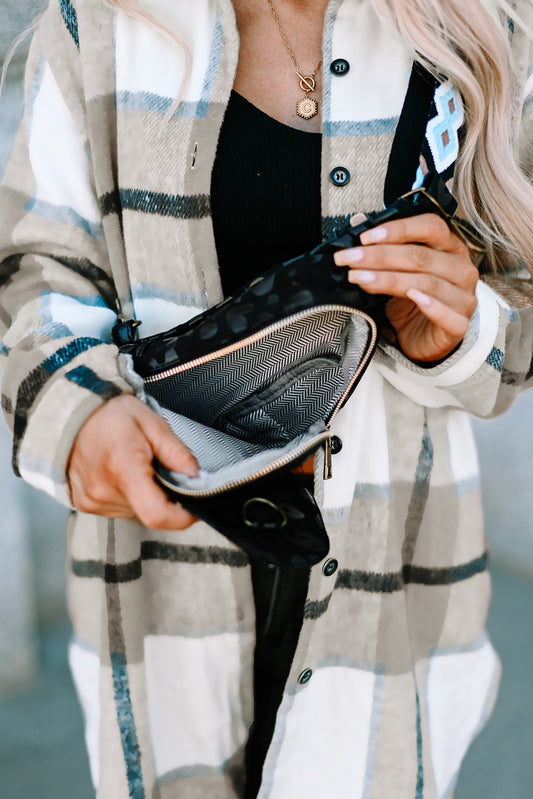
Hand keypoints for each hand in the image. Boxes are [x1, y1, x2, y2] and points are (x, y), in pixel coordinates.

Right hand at [68, 394, 197, 528]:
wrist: (71, 414)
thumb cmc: (111, 415)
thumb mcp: (152, 423)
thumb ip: (177, 453)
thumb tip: (197, 477)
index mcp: (123, 468)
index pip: (157, 514)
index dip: (182, 517)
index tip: (193, 508)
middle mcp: (104, 490)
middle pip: (149, 512)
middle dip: (163, 496)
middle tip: (158, 469)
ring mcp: (92, 500)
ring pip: (136, 512)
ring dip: (145, 496)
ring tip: (136, 467)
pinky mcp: (85, 504)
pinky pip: (119, 509)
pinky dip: (128, 496)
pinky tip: (121, 474)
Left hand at [333, 213, 478, 362]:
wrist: (424, 339)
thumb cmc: (412, 302)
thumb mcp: (395, 271)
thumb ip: (382, 247)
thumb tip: (358, 222)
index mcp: (449, 247)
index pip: (430, 227)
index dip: (398, 229)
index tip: (366, 237)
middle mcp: (460, 269)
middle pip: (421, 256)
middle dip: (380, 256)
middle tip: (351, 259)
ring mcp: (463, 297)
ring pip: (428, 283)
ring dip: (389, 279)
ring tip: (361, 279)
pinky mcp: (460, 324)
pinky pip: (448, 314)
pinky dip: (431, 306)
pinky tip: (413, 297)